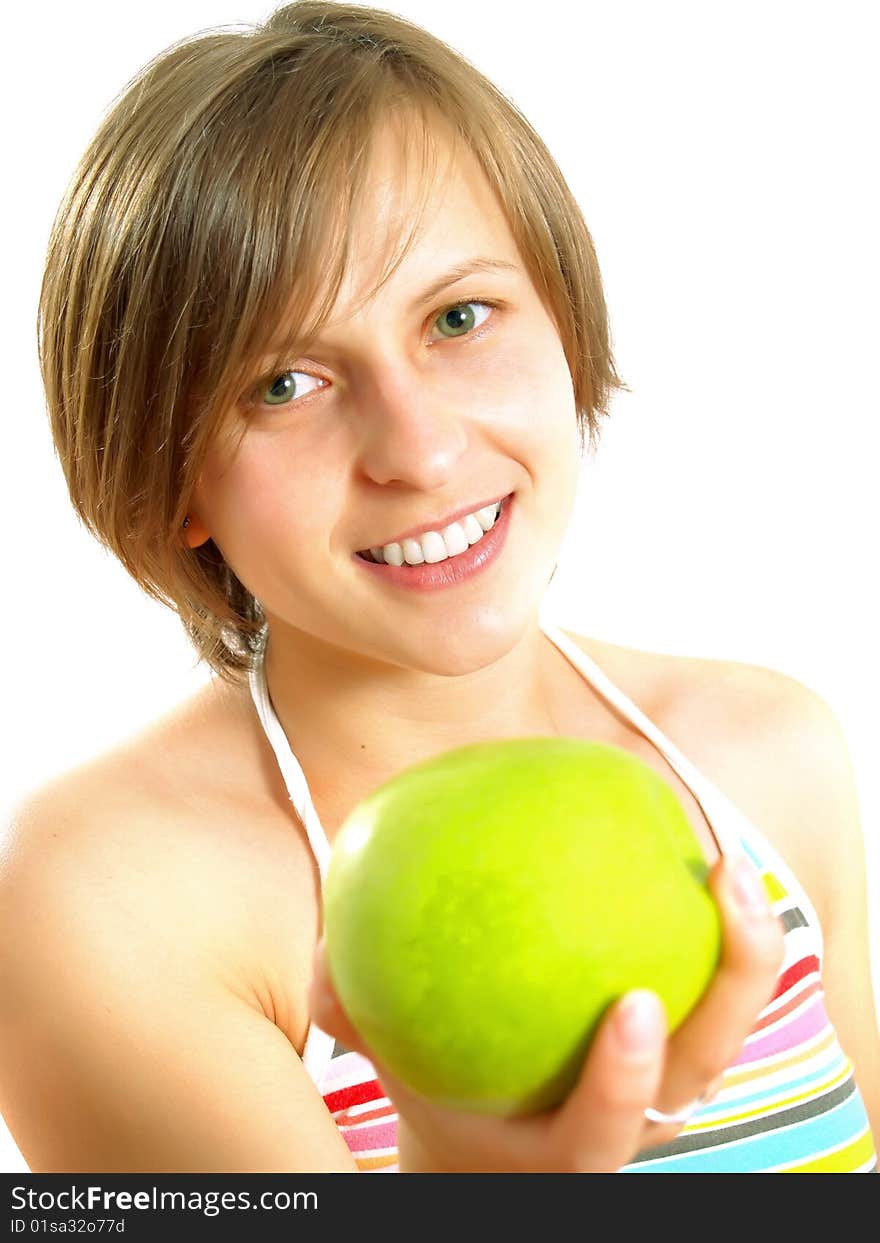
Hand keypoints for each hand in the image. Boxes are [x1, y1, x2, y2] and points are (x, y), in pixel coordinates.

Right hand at [308, 853, 784, 1171]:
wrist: (491, 1148)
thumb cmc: (437, 1094)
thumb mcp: (390, 1062)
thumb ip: (356, 1013)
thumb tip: (324, 959)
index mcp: (559, 1151)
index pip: (599, 1134)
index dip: (620, 1081)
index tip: (631, 1004)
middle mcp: (629, 1124)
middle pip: (703, 1071)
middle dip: (732, 984)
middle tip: (725, 884)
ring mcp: (663, 1089)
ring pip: (726, 1029)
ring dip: (744, 947)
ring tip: (730, 859)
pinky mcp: (675, 1049)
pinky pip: (706, 989)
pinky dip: (714, 931)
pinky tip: (691, 855)